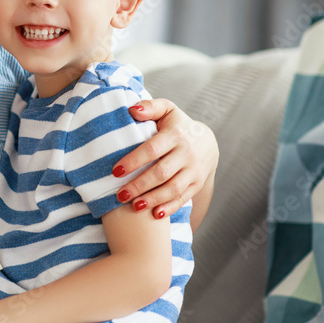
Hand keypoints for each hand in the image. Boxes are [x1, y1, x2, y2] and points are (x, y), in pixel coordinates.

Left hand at [116, 98, 218, 221]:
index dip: (133, 161)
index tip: (116, 171)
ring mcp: (194, 171)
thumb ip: (150, 107)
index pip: (152, 149)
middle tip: (120, 195)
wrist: (207, 143)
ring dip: (152, 199)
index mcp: (176, 135)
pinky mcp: (197, 184)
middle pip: (161, 173)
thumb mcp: (167, 110)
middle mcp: (187, 154)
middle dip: (139, 185)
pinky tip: (155, 215)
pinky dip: (170, 207)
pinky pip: (183, 198)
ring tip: (133, 206)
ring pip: (173, 189)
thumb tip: (131, 109)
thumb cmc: (178, 125)